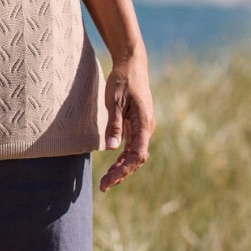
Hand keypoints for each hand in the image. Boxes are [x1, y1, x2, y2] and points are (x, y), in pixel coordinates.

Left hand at [99, 55, 154, 191]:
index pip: (137, 155)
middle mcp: (147, 128)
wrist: (132, 64)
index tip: (109, 180)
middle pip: (136, 159)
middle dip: (121, 173)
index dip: (124, 170)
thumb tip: (111, 149)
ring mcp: (143, 127)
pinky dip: (123, 157)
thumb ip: (114, 125)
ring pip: (134, 154)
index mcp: (144, 124)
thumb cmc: (123, 80)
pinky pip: (132, 145)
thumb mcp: (115, 102)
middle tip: (104, 186)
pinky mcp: (137, 124)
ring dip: (122, 168)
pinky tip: (113, 166)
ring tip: (107, 181)